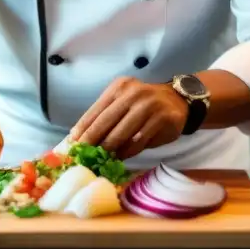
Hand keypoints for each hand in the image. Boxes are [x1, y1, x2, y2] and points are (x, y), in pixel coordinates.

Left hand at [70, 77, 188, 159]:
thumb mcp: (123, 103)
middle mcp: (133, 93)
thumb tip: (79, 138)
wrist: (177, 100)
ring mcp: (149, 104)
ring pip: (122, 132)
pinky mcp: (163, 118)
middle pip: (106, 121)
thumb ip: (105, 117)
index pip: (95, 110)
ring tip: (101, 160)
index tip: (72, 144)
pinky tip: (121, 158)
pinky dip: (128, 151)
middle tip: (83, 156)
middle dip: (92, 141)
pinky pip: (139, 140)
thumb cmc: (143, 106)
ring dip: (110, 149)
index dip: (83, 129)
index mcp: (119, 87)